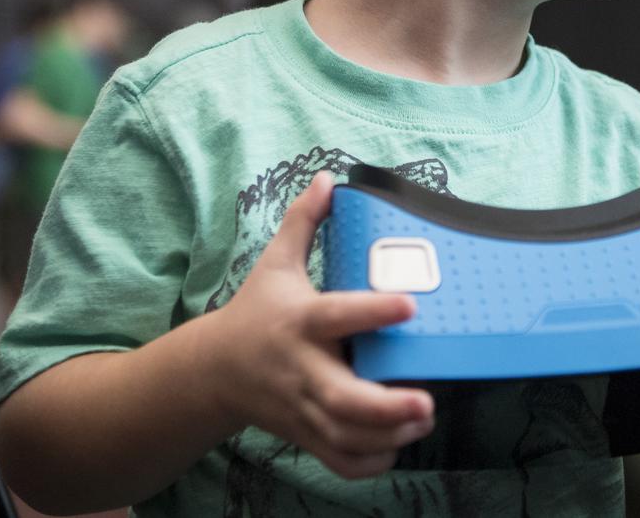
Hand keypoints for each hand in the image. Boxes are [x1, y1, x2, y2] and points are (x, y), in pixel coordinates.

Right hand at [205, 172, 434, 477]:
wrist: (213, 372)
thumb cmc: (256, 312)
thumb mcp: (275, 263)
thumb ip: (303, 221)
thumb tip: (328, 178)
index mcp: (300, 322)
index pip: (338, 316)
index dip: (373, 312)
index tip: (411, 305)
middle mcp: (302, 369)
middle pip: (341, 397)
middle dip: (385, 406)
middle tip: (426, 400)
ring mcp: (302, 408)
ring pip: (344, 436)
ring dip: (387, 435)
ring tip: (424, 418)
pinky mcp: (304, 434)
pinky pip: (337, 460)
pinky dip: (368, 463)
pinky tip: (397, 447)